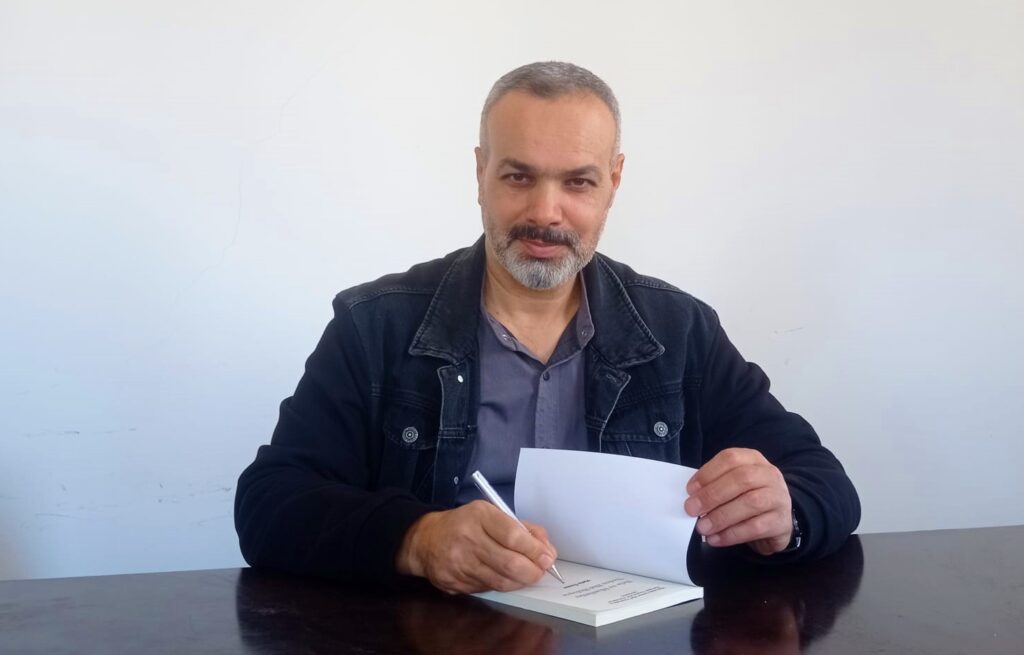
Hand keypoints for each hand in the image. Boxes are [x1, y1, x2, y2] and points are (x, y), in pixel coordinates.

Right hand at [395, 500, 556, 593]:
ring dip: (520, 581)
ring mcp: (459, 563)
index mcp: (479, 516)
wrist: (426, 540)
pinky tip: (504, 578)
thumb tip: (546, 549)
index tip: (547, 556)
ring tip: (526, 575)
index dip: (534, 550)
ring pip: (501, 581)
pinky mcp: (454, 582)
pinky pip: (488, 589)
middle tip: (541, 570)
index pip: (512, 535)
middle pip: (509, 563)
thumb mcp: (492, 514)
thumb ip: (522, 529)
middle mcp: (467, 539)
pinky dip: (502, 585)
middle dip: (532, 571)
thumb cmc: (465, 525)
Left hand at [684, 448, 792, 555]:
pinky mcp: (781, 521)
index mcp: (753, 459)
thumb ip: (714, 486)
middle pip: (741, 479)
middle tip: (691, 509)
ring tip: (703, 527)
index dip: (708, 473)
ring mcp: (779, 497)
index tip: (690, 490)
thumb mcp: (732, 486)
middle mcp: (769, 474)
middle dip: (712, 495)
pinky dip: (732, 534)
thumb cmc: (746, 499)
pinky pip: (756, 527)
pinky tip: (716, 539)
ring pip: (751, 502)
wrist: (776, 521)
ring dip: (721, 516)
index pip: (730, 459)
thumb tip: (692, 498)